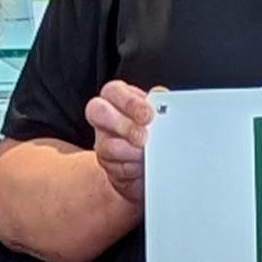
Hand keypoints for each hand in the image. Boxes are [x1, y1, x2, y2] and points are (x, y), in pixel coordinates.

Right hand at [85, 83, 155, 205]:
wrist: (146, 157)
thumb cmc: (151, 126)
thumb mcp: (156, 108)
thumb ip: (158, 100)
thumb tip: (162, 96)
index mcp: (116, 97)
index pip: (113, 92)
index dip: (130, 103)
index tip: (149, 115)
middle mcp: (104, 118)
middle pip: (99, 113)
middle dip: (124, 126)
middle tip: (144, 137)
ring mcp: (102, 142)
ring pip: (106, 147)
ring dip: (131, 153)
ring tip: (149, 155)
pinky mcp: (107, 165)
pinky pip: (115, 170)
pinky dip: (133, 170)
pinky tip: (144, 167)